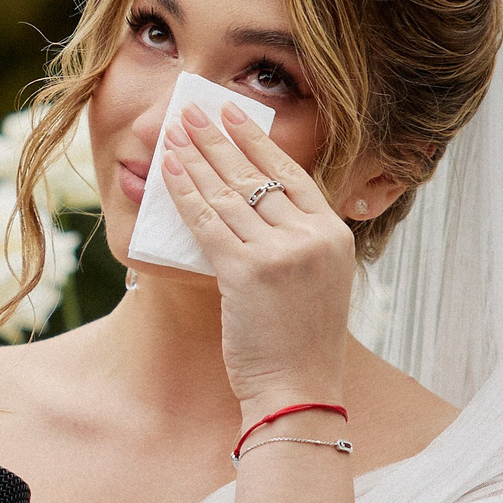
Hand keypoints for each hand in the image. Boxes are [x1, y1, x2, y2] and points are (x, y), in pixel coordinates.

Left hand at [161, 101, 354, 413]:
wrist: (298, 390)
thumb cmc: (299, 343)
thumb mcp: (315, 281)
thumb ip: (294, 241)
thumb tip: (249, 204)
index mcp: (334, 235)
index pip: (292, 173)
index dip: (258, 141)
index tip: (233, 114)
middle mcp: (312, 237)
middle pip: (256, 175)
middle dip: (219, 139)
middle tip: (192, 111)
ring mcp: (282, 253)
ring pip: (229, 194)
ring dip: (195, 158)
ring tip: (173, 133)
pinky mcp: (248, 272)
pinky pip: (208, 223)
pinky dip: (185, 194)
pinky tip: (168, 171)